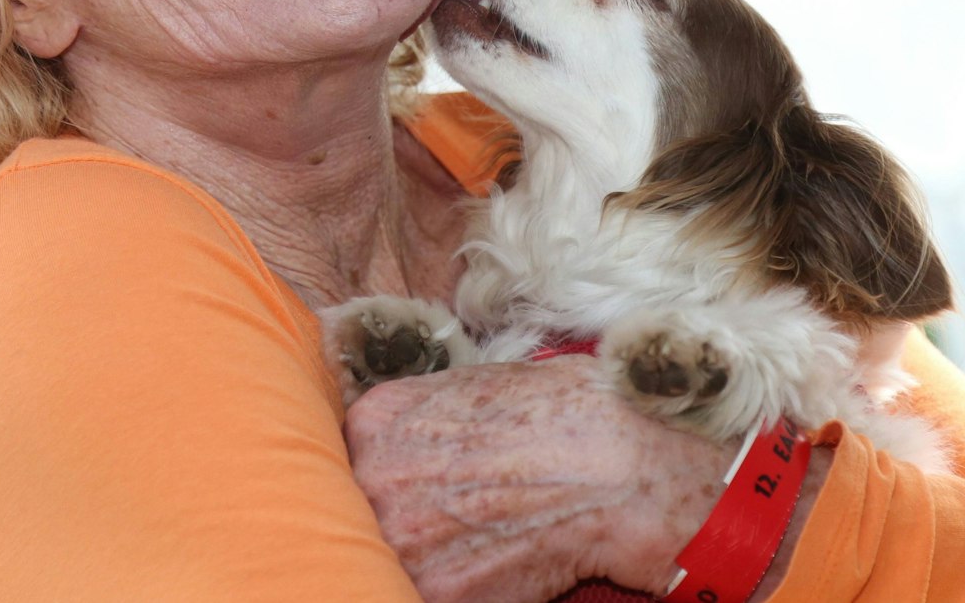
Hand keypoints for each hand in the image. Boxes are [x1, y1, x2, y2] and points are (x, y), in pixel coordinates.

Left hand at [344, 356, 740, 602]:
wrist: (618, 469)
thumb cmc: (565, 413)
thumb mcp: (477, 383)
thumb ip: (422, 413)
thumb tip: (409, 438)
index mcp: (377, 418)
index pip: (346, 460)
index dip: (383, 478)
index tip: (411, 488)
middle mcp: (372, 475)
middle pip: (357, 510)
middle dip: (398, 518)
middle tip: (449, 521)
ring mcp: (398, 536)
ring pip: (381, 558)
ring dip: (415, 558)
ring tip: (470, 546)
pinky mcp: (433, 591)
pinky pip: (415, 591)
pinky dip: (448, 589)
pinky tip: (486, 572)